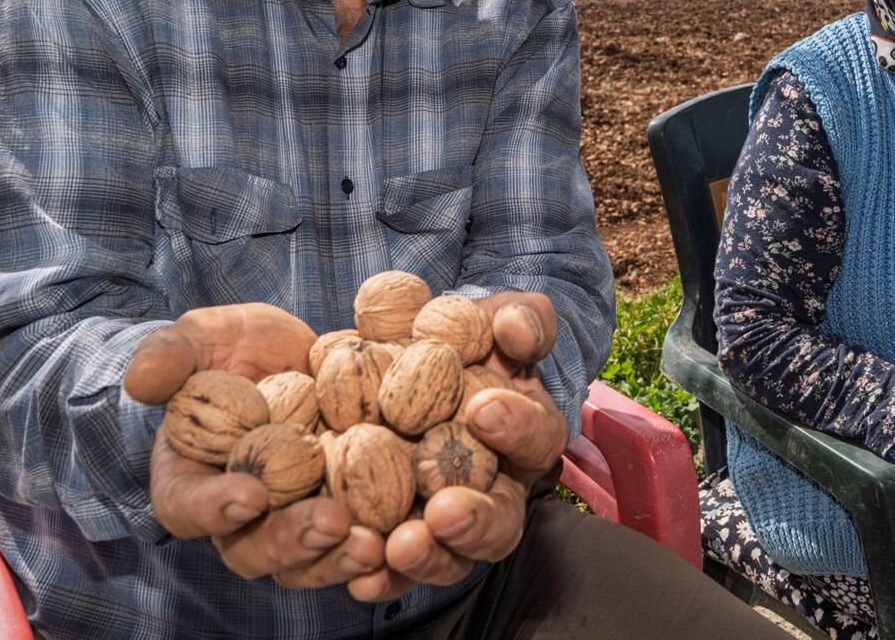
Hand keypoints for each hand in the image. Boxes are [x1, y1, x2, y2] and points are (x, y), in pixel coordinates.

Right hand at [126, 303, 390, 587]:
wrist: (298, 351)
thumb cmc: (235, 348)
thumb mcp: (203, 338)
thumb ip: (172, 355)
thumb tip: (140, 379)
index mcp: (191, 480)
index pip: (189, 507)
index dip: (214, 508)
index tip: (249, 495)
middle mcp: (240, 516)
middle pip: (255, 548)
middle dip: (291, 541)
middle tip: (328, 522)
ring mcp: (294, 520)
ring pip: (309, 560)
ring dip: (339, 557)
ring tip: (372, 543)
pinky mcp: (345, 514)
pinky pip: (358, 545)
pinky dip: (382, 552)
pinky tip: (407, 537)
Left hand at [347, 292, 567, 602]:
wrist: (416, 359)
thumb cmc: (469, 338)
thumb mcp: (500, 316)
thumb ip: (521, 318)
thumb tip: (515, 329)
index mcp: (528, 437)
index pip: (537, 438)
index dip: (518, 427)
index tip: (484, 410)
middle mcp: (494, 489)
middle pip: (499, 523)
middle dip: (474, 521)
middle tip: (444, 511)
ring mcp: (446, 520)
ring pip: (450, 557)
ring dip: (427, 557)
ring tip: (398, 546)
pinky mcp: (396, 532)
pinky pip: (391, 569)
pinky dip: (377, 577)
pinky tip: (358, 577)